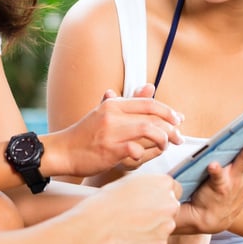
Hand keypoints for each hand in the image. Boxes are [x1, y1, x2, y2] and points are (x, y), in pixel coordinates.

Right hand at [56, 83, 182, 175]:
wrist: (62, 151)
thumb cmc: (85, 134)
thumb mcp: (105, 112)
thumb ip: (128, 102)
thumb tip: (150, 87)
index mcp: (114, 104)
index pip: (149, 103)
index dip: (168, 111)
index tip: (179, 120)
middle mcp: (113, 115)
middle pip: (153, 117)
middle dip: (171, 128)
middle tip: (179, 138)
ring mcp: (111, 133)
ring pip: (148, 130)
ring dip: (162, 140)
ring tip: (165, 147)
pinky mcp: (108, 150)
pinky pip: (135, 150)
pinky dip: (144, 154)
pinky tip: (144, 156)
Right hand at [88, 172, 179, 243]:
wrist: (97, 223)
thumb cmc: (108, 200)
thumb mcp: (132, 181)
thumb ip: (150, 185)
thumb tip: (157, 189)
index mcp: (164, 183)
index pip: (175, 189)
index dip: (161, 196)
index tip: (148, 201)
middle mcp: (171, 203)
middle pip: (172, 208)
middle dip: (160, 212)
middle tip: (138, 216)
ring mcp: (168, 224)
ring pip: (166, 226)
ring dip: (154, 228)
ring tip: (132, 226)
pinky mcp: (161, 243)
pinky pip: (158, 242)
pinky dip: (148, 242)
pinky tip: (132, 237)